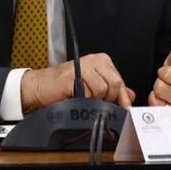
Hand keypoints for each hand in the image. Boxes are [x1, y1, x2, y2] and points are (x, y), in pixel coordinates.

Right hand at [20, 53, 134, 110]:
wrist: (40, 86)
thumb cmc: (65, 86)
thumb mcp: (92, 86)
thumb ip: (112, 90)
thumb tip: (130, 97)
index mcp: (101, 60)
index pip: (120, 80)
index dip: (122, 98)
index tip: (125, 109)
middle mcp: (93, 60)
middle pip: (114, 84)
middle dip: (108, 99)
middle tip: (97, 103)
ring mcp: (83, 66)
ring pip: (102, 90)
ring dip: (94, 100)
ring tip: (84, 99)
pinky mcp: (72, 76)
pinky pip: (87, 94)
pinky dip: (83, 101)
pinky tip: (76, 98)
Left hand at [147, 40, 170, 105]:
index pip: (169, 73)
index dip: (165, 71)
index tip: (169, 73)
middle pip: (160, 87)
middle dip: (161, 83)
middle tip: (167, 84)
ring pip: (156, 99)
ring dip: (158, 95)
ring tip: (166, 94)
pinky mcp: (169, 121)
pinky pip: (155, 111)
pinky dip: (156, 105)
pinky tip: (163, 102)